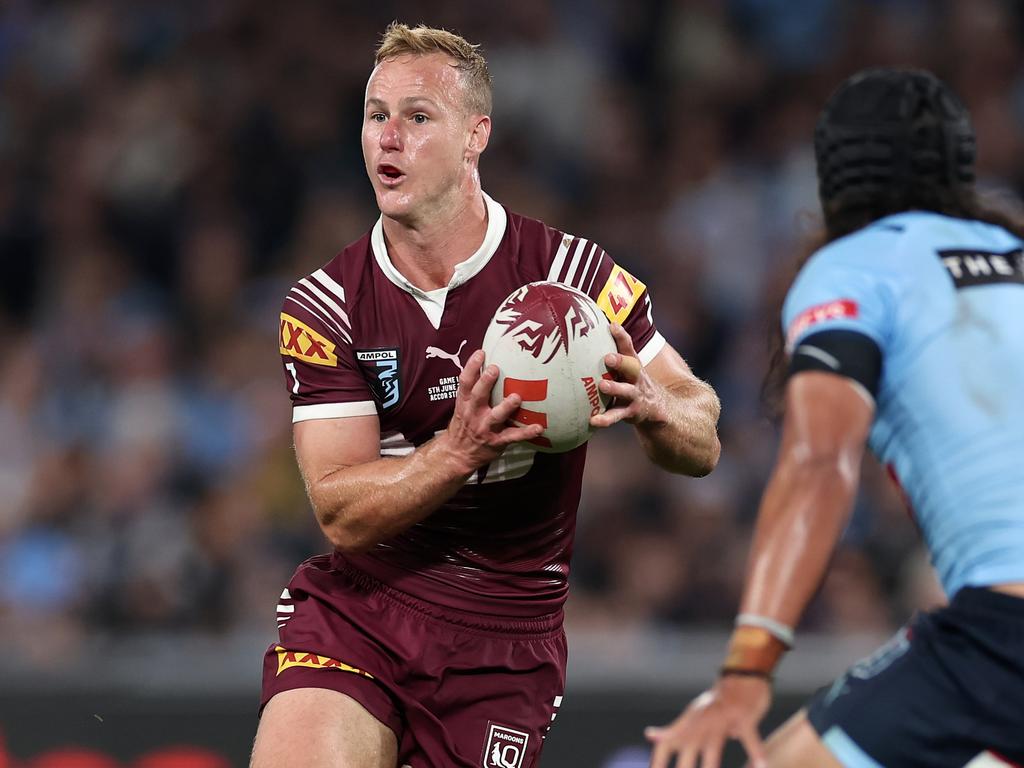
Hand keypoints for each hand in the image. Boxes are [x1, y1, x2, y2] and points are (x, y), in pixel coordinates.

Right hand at [444, 349, 542, 472]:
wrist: (457, 454)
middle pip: (478, 395)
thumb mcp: (462, 406)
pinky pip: (513, 437)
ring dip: (506, 407)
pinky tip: (539, 427)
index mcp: (465, 403)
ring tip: (516, 398)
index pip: (465, 382)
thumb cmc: (463, 426)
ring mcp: (485, 428)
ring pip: (496, 416)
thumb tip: (484, 363)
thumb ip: (472, 388)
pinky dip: (526, 432)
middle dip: (485, 382)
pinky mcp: (496, 442)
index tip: (481, 353)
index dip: (471, 367)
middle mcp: (473, 414)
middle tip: (495, 369)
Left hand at [589, 323, 663, 428]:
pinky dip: (605, 419)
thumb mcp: (628, 367)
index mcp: (633, 364)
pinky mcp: (630, 412)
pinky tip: (593, 420)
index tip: (612, 326)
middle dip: (621, 362)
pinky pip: (617, 416)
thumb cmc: (633, 382)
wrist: (660, 409)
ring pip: (625, 392)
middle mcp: (636, 378)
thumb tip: (595, 332)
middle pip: (631, 367)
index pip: (629, 347)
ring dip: (615, 388)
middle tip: (608, 357)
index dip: (621, 336)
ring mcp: (635, 395)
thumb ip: (615, 352)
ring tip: (602, 386)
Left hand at [646, 675, 770, 767]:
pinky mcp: (744, 716)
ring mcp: (723, 718)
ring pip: (713, 746)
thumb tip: (652, 736)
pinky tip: (762, 766)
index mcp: (690, 722)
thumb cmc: (719, 701)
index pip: (667, 742)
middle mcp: (703, 720)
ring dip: (710, 765)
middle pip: (688, 747)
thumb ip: (675, 729)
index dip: (658, 760)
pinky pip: (750, 738)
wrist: (742, 673)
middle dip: (684, 767)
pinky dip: (756, 753)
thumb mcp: (694, 714)